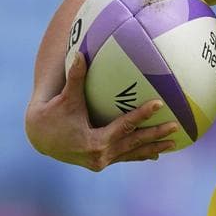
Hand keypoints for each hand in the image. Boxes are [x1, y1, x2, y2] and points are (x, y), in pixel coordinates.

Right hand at [24, 53, 177, 170]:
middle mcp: (100, 155)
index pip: (124, 126)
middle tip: (175, 126)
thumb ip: (75, 77)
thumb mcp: (65, 98)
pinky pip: (125, 157)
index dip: (142, 114)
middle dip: (155, 135)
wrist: (39, 138)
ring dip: (152, 148)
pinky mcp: (101, 162)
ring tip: (173, 143)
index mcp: (93, 141)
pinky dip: (140, 154)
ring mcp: (102, 161)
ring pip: (132, 154)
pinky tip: (156, 153)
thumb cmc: (53, 114)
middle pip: (134, 143)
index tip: (159, 104)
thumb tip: (80, 53)